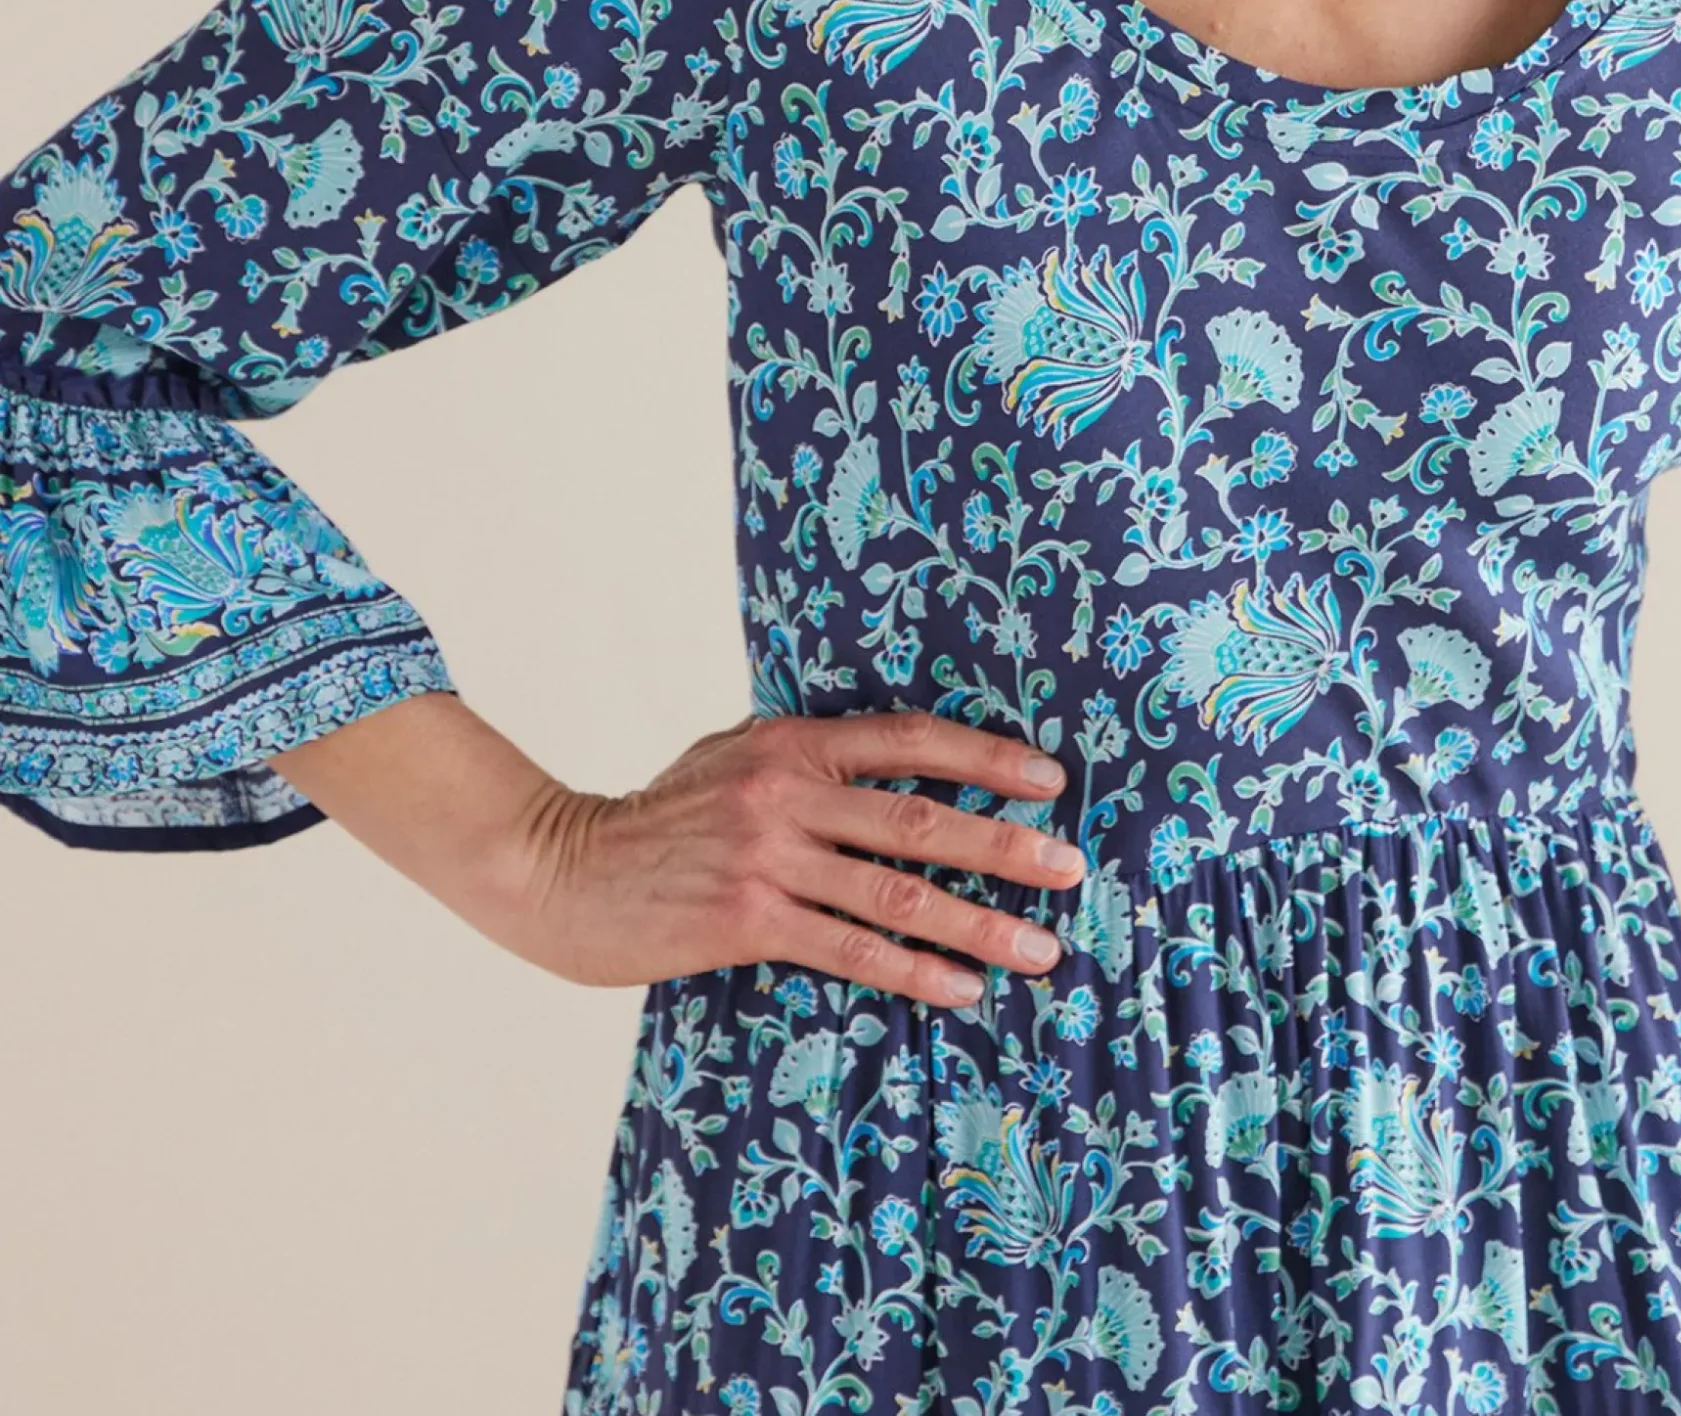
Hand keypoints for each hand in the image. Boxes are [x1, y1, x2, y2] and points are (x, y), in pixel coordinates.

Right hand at [509, 708, 1087, 1008]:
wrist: (561, 869)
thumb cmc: (652, 819)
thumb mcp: (725, 758)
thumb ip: (797, 756)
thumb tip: (878, 758)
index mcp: (788, 742)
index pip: (907, 740)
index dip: (983, 756)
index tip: (1049, 781)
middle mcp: (786, 791)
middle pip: (919, 818)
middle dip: (1004, 845)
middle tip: (1071, 869)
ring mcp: (767, 856)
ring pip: (896, 892)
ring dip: (978, 923)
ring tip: (1038, 949)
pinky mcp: (747, 920)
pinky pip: (850, 948)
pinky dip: (913, 969)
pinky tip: (961, 989)